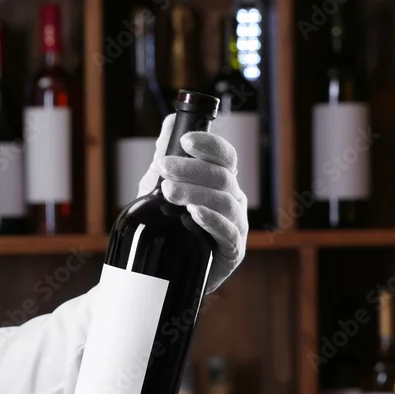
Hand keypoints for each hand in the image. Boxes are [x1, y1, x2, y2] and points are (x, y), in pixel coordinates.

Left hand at [138, 113, 248, 292]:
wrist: (164, 271)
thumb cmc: (168, 226)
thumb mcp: (159, 189)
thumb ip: (167, 158)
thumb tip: (170, 120)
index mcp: (221, 183)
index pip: (225, 157)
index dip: (209, 145)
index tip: (185, 140)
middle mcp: (233, 201)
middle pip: (221, 176)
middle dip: (191, 168)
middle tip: (163, 167)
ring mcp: (235, 226)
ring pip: (223, 201)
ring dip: (195, 192)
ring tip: (168, 190)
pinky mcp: (231, 251)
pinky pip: (227, 232)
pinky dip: (211, 219)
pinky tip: (195, 213)